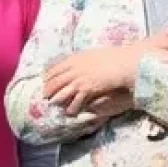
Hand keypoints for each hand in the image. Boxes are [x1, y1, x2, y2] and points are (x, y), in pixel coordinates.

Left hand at [42, 32, 167, 113]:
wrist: (124, 63)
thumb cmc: (114, 57)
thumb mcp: (94, 54)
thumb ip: (85, 60)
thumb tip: (80, 62)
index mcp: (75, 58)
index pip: (56, 68)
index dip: (48, 75)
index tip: (44, 80)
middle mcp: (74, 68)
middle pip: (55, 80)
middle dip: (48, 88)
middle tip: (44, 95)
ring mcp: (80, 79)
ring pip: (62, 91)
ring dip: (56, 98)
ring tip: (52, 104)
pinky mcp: (87, 89)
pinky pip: (75, 100)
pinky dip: (71, 107)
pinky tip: (70, 112)